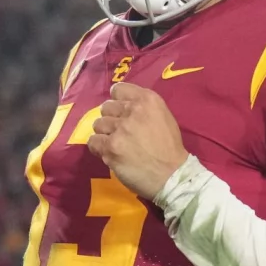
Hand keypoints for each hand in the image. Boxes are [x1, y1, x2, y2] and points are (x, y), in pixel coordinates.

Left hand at [86, 82, 187, 200]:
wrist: (172, 176)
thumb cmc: (169, 148)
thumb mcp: (163, 116)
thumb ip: (143, 107)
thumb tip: (122, 107)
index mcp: (148, 100)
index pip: (118, 89)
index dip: (117, 101)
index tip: (121, 113)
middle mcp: (133, 110)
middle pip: (106, 107)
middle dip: (111, 119)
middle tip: (121, 133)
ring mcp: (120, 129)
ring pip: (98, 124)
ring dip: (105, 134)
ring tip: (117, 145)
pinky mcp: (111, 147)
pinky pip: (93, 142)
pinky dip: (99, 148)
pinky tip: (110, 153)